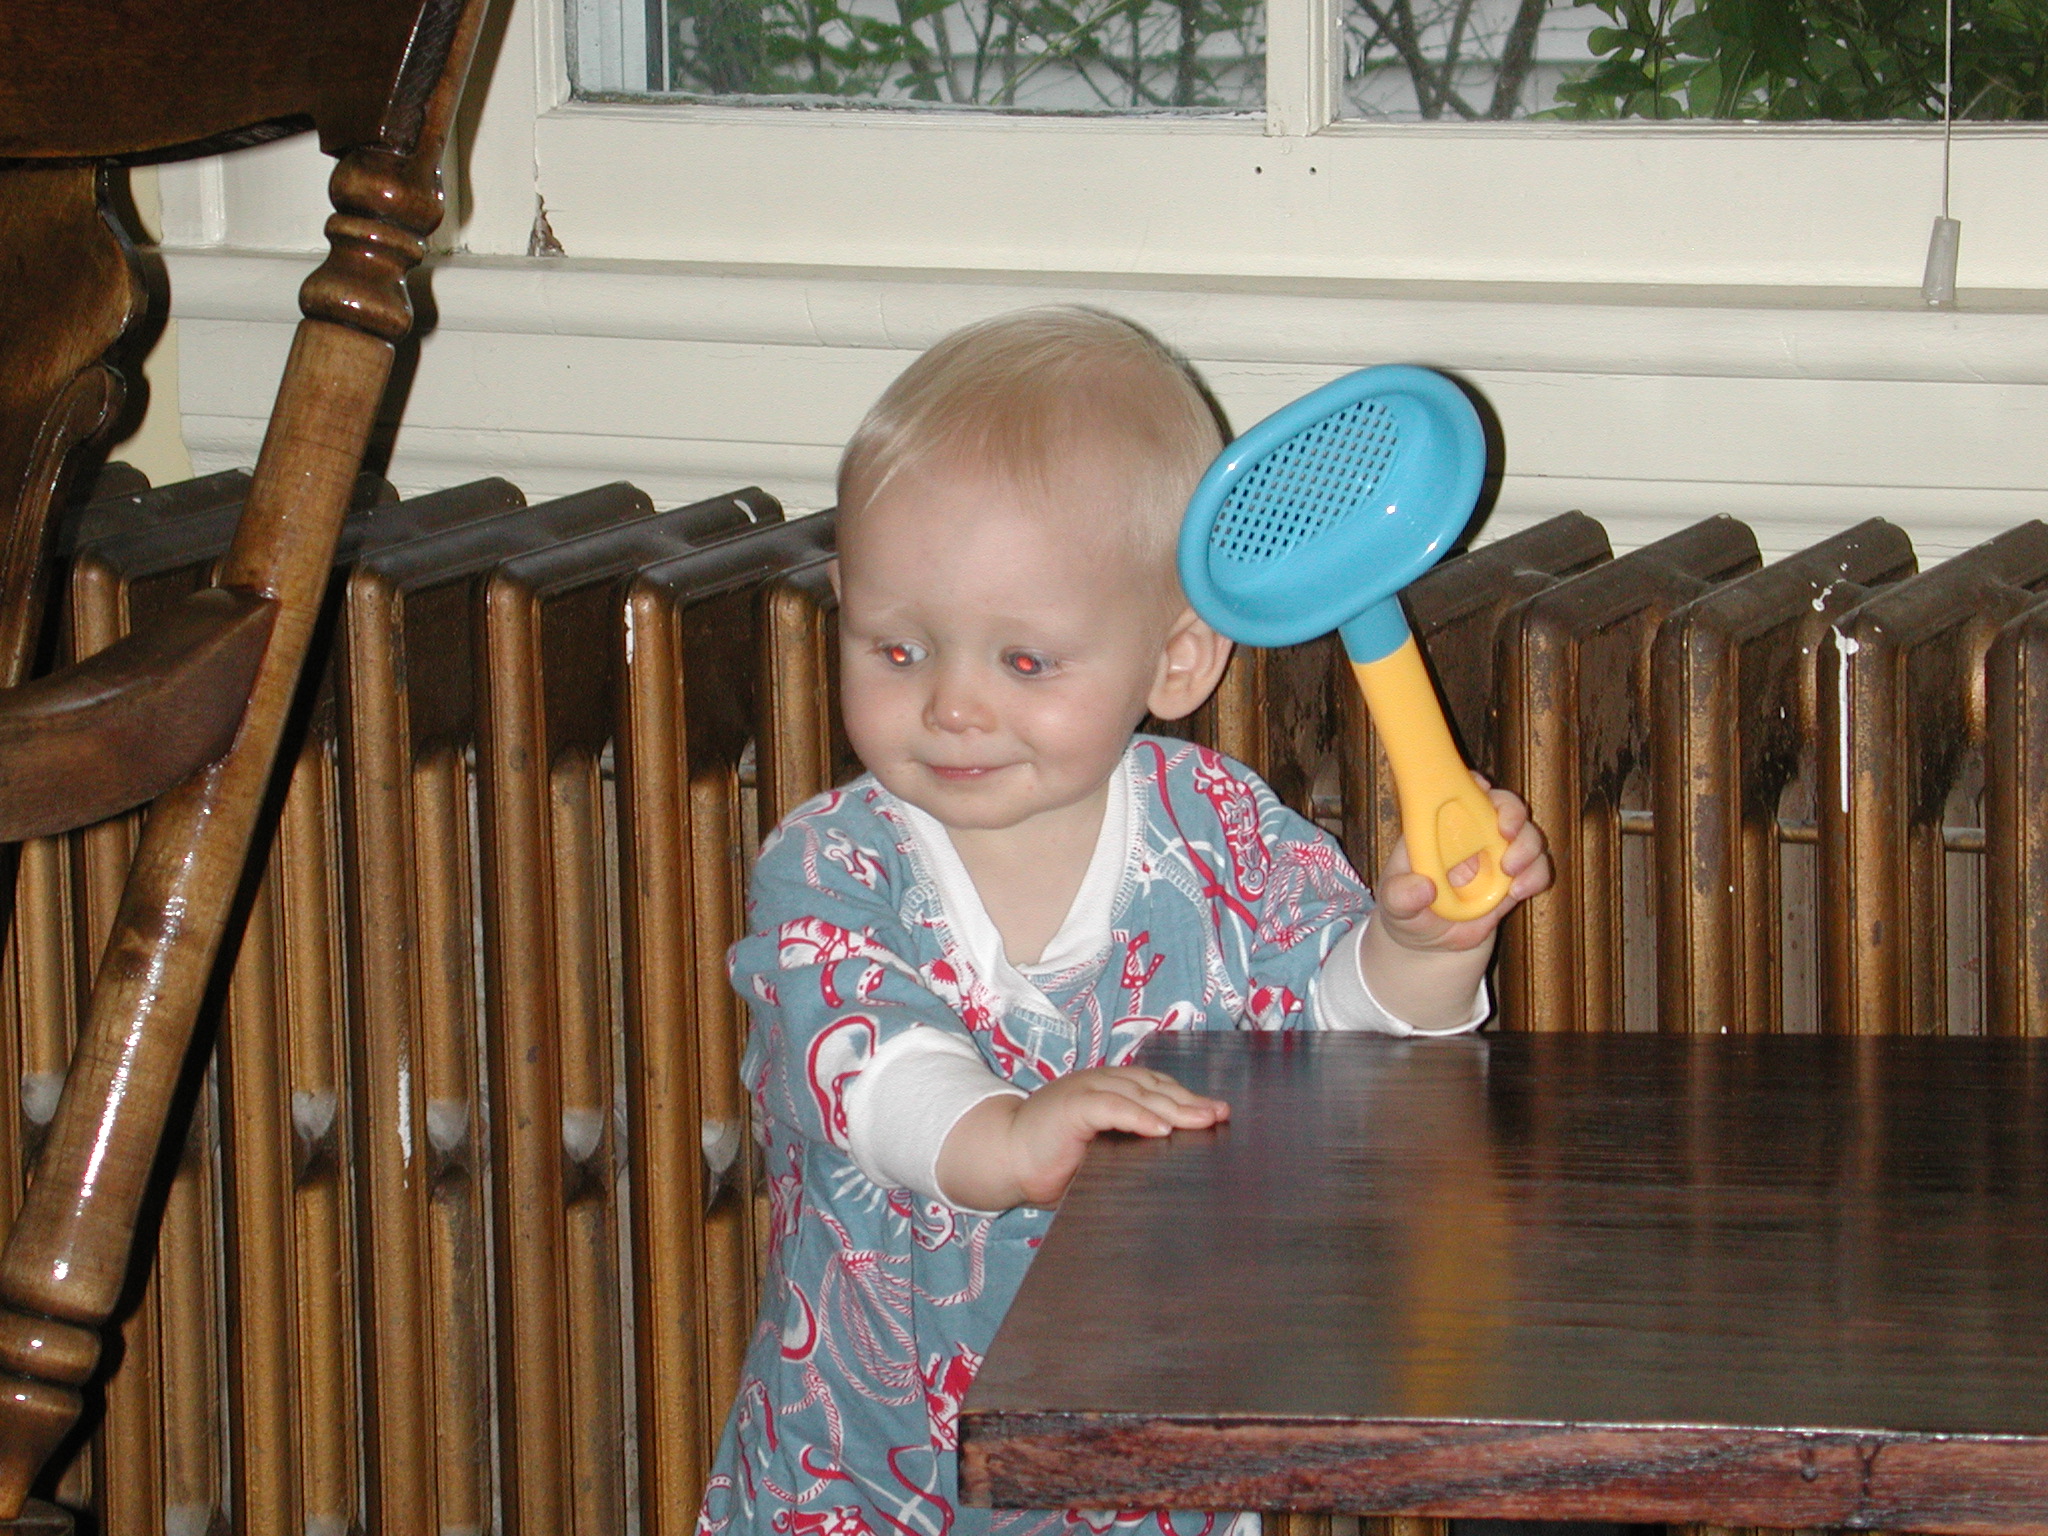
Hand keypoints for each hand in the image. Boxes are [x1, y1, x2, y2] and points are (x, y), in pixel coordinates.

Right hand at [935, 1066, 1228, 1210]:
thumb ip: (1127, 1153)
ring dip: (1173, 1107)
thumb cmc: (1050, 1162)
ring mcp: (1085, 1089)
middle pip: (1154, 1087)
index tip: (1216, 1113)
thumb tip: (1169, 1173)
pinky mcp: (1072, 1106)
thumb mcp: (1098, 1154)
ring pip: (1138, 1093)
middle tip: (1219, 1115)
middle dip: (1190, 1102)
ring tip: (1202, 1121)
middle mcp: (1099, 1082)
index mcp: (1106, 1090)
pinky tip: (1160, 1127)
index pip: (1154, 1087)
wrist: (1003, 1157)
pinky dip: (1137, 1116)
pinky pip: (1111, 1107)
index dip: (1185, 1097)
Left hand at [1374, 777, 1550, 953]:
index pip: (1459, 791)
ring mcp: (1496, 855)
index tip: (1480, 787)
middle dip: (1511, 812)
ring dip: (1527, 847)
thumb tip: (1423, 887)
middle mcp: (1472, 835)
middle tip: (1507, 832)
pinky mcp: (1515, 880)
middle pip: (1502, 805)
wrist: (1432, 946)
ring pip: (1527, 834)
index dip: (1472, 783)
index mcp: (1440, 828)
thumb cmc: (1407, 913)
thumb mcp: (1394, 904)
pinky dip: (1536, 875)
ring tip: (1510, 872)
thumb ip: (1402, 895)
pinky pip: (1537, 869)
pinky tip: (1519, 891)